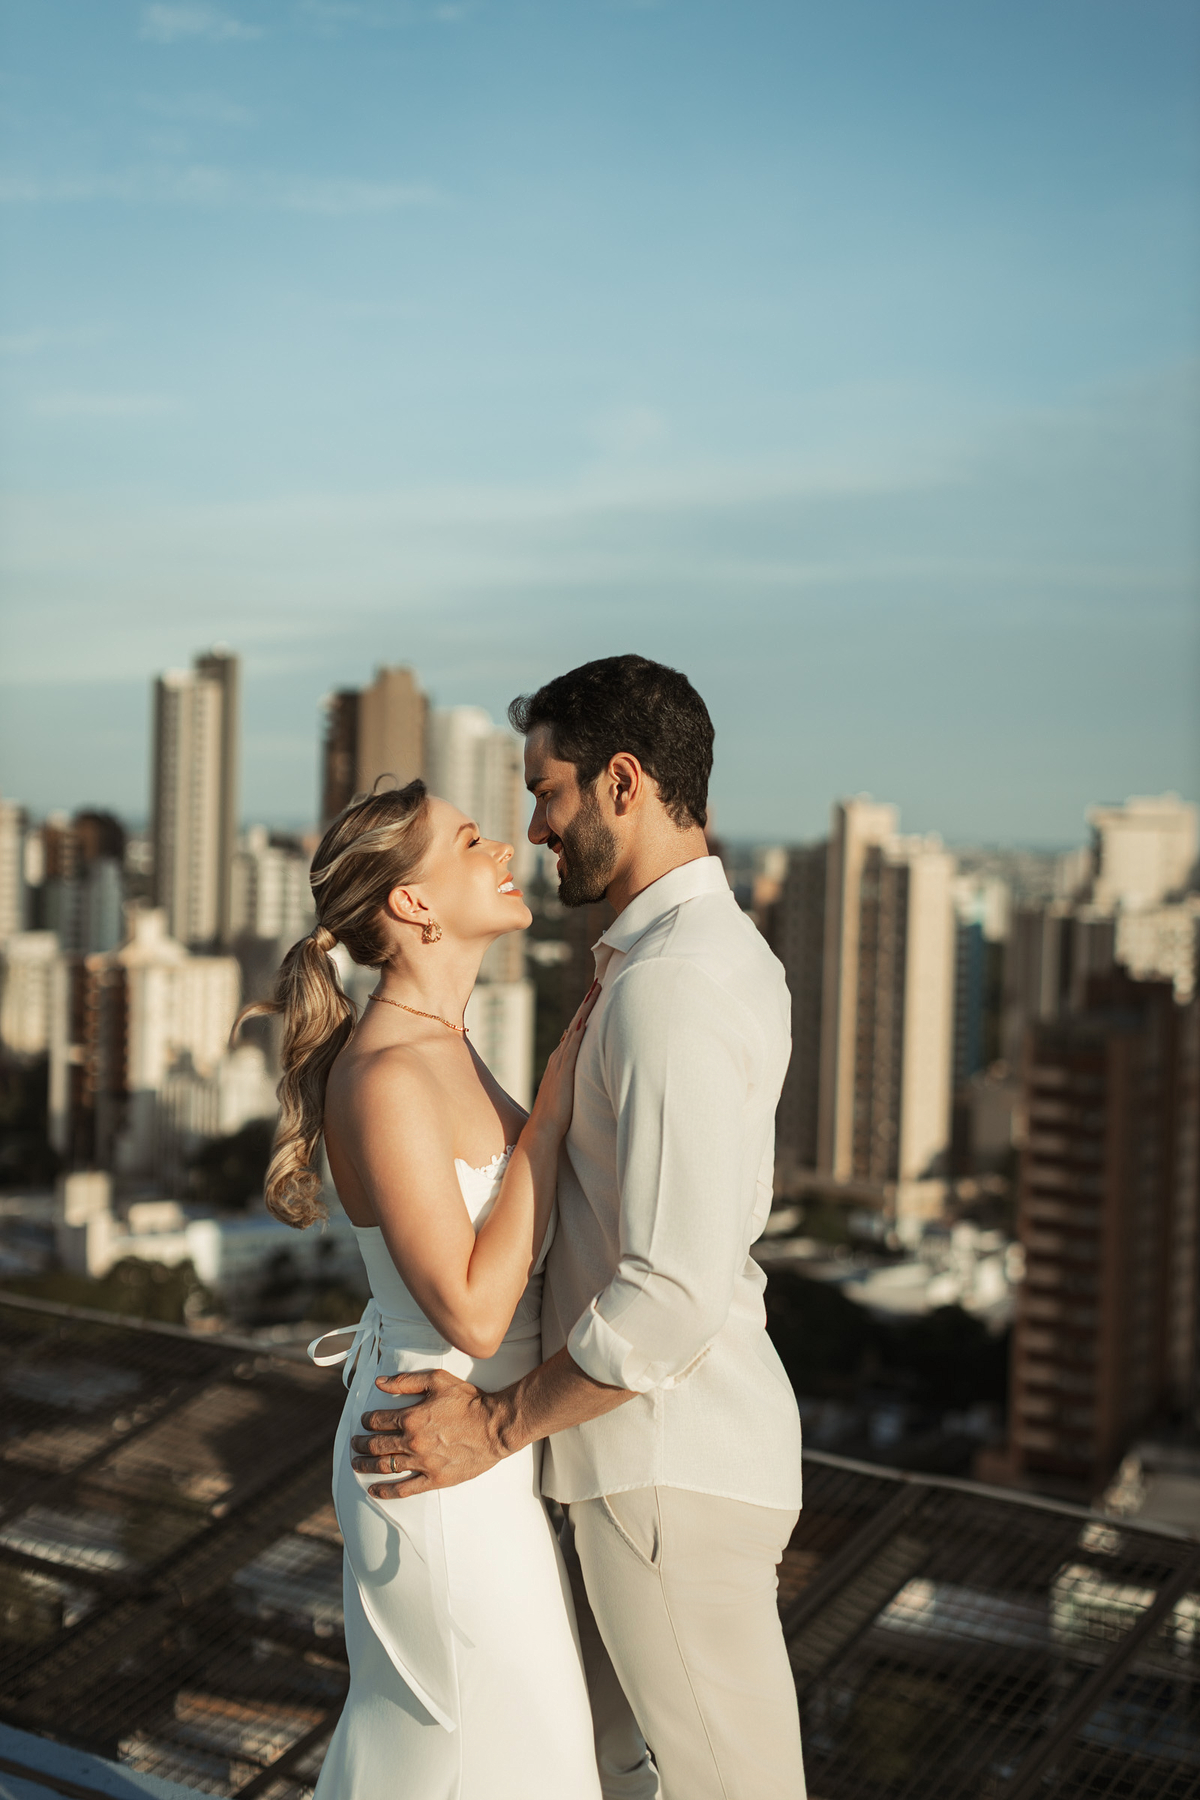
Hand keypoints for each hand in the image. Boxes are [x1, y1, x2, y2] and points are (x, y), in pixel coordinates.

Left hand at [350, 1367, 503, 1498]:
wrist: (495, 1426)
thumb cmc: (469, 1400)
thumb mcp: (438, 1380)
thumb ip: (406, 1381)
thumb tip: (380, 1383)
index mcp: (412, 1417)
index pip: (379, 1421)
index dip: (368, 1421)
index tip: (365, 1421)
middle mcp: (413, 1442)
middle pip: (377, 1445)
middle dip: (361, 1444)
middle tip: (355, 1443)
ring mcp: (423, 1463)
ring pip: (385, 1466)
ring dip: (366, 1465)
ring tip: (356, 1463)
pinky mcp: (434, 1479)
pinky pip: (404, 1489)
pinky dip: (386, 1491)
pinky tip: (374, 1490)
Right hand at [529, 979, 599, 1138]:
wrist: (544, 1126)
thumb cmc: (558, 1113)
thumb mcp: (568, 1088)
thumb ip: (573, 1077)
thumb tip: (579, 1070)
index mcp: (562, 1059)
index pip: (575, 1029)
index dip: (585, 1012)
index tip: (595, 996)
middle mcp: (560, 1055)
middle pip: (576, 1023)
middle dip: (587, 1003)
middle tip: (598, 983)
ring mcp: (561, 1062)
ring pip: (575, 1029)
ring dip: (585, 1010)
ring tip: (596, 992)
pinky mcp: (564, 1071)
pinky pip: (572, 1047)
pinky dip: (578, 1032)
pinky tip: (584, 1020)